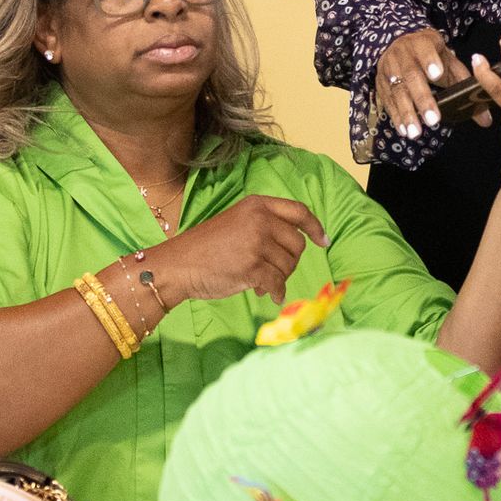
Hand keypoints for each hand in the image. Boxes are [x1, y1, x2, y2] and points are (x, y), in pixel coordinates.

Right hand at [149, 195, 328, 307]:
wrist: (178, 265)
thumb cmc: (207, 247)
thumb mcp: (237, 222)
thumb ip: (265, 226)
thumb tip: (297, 246)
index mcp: (258, 205)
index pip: (299, 211)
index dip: (314, 227)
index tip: (323, 240)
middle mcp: (260, 220)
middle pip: (297, 243)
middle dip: (290, 261)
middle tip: (274, 270)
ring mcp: (257, 242)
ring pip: (288, 265)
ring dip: (278, 277)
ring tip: (260, 280)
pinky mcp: (252, 266)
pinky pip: (278, 283)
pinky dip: (276, 292)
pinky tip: (268, 295)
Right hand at [376, 28, 485, 136]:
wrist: (399, 42)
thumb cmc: (430, 55)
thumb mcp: (448, 62)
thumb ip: (467, 85)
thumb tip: (486, 119)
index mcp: (423, 43)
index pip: (426, 49)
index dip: (430, 60)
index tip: (437, 74)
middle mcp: (403, 54)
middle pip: (411, 75)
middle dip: (422, 98)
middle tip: (434, 120)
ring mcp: (389, 68)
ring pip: (397, 90)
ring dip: (407, 113)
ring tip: (416, 133)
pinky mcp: (380, 82)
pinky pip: (387, 100)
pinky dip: (396, 116)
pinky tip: (404, 130)